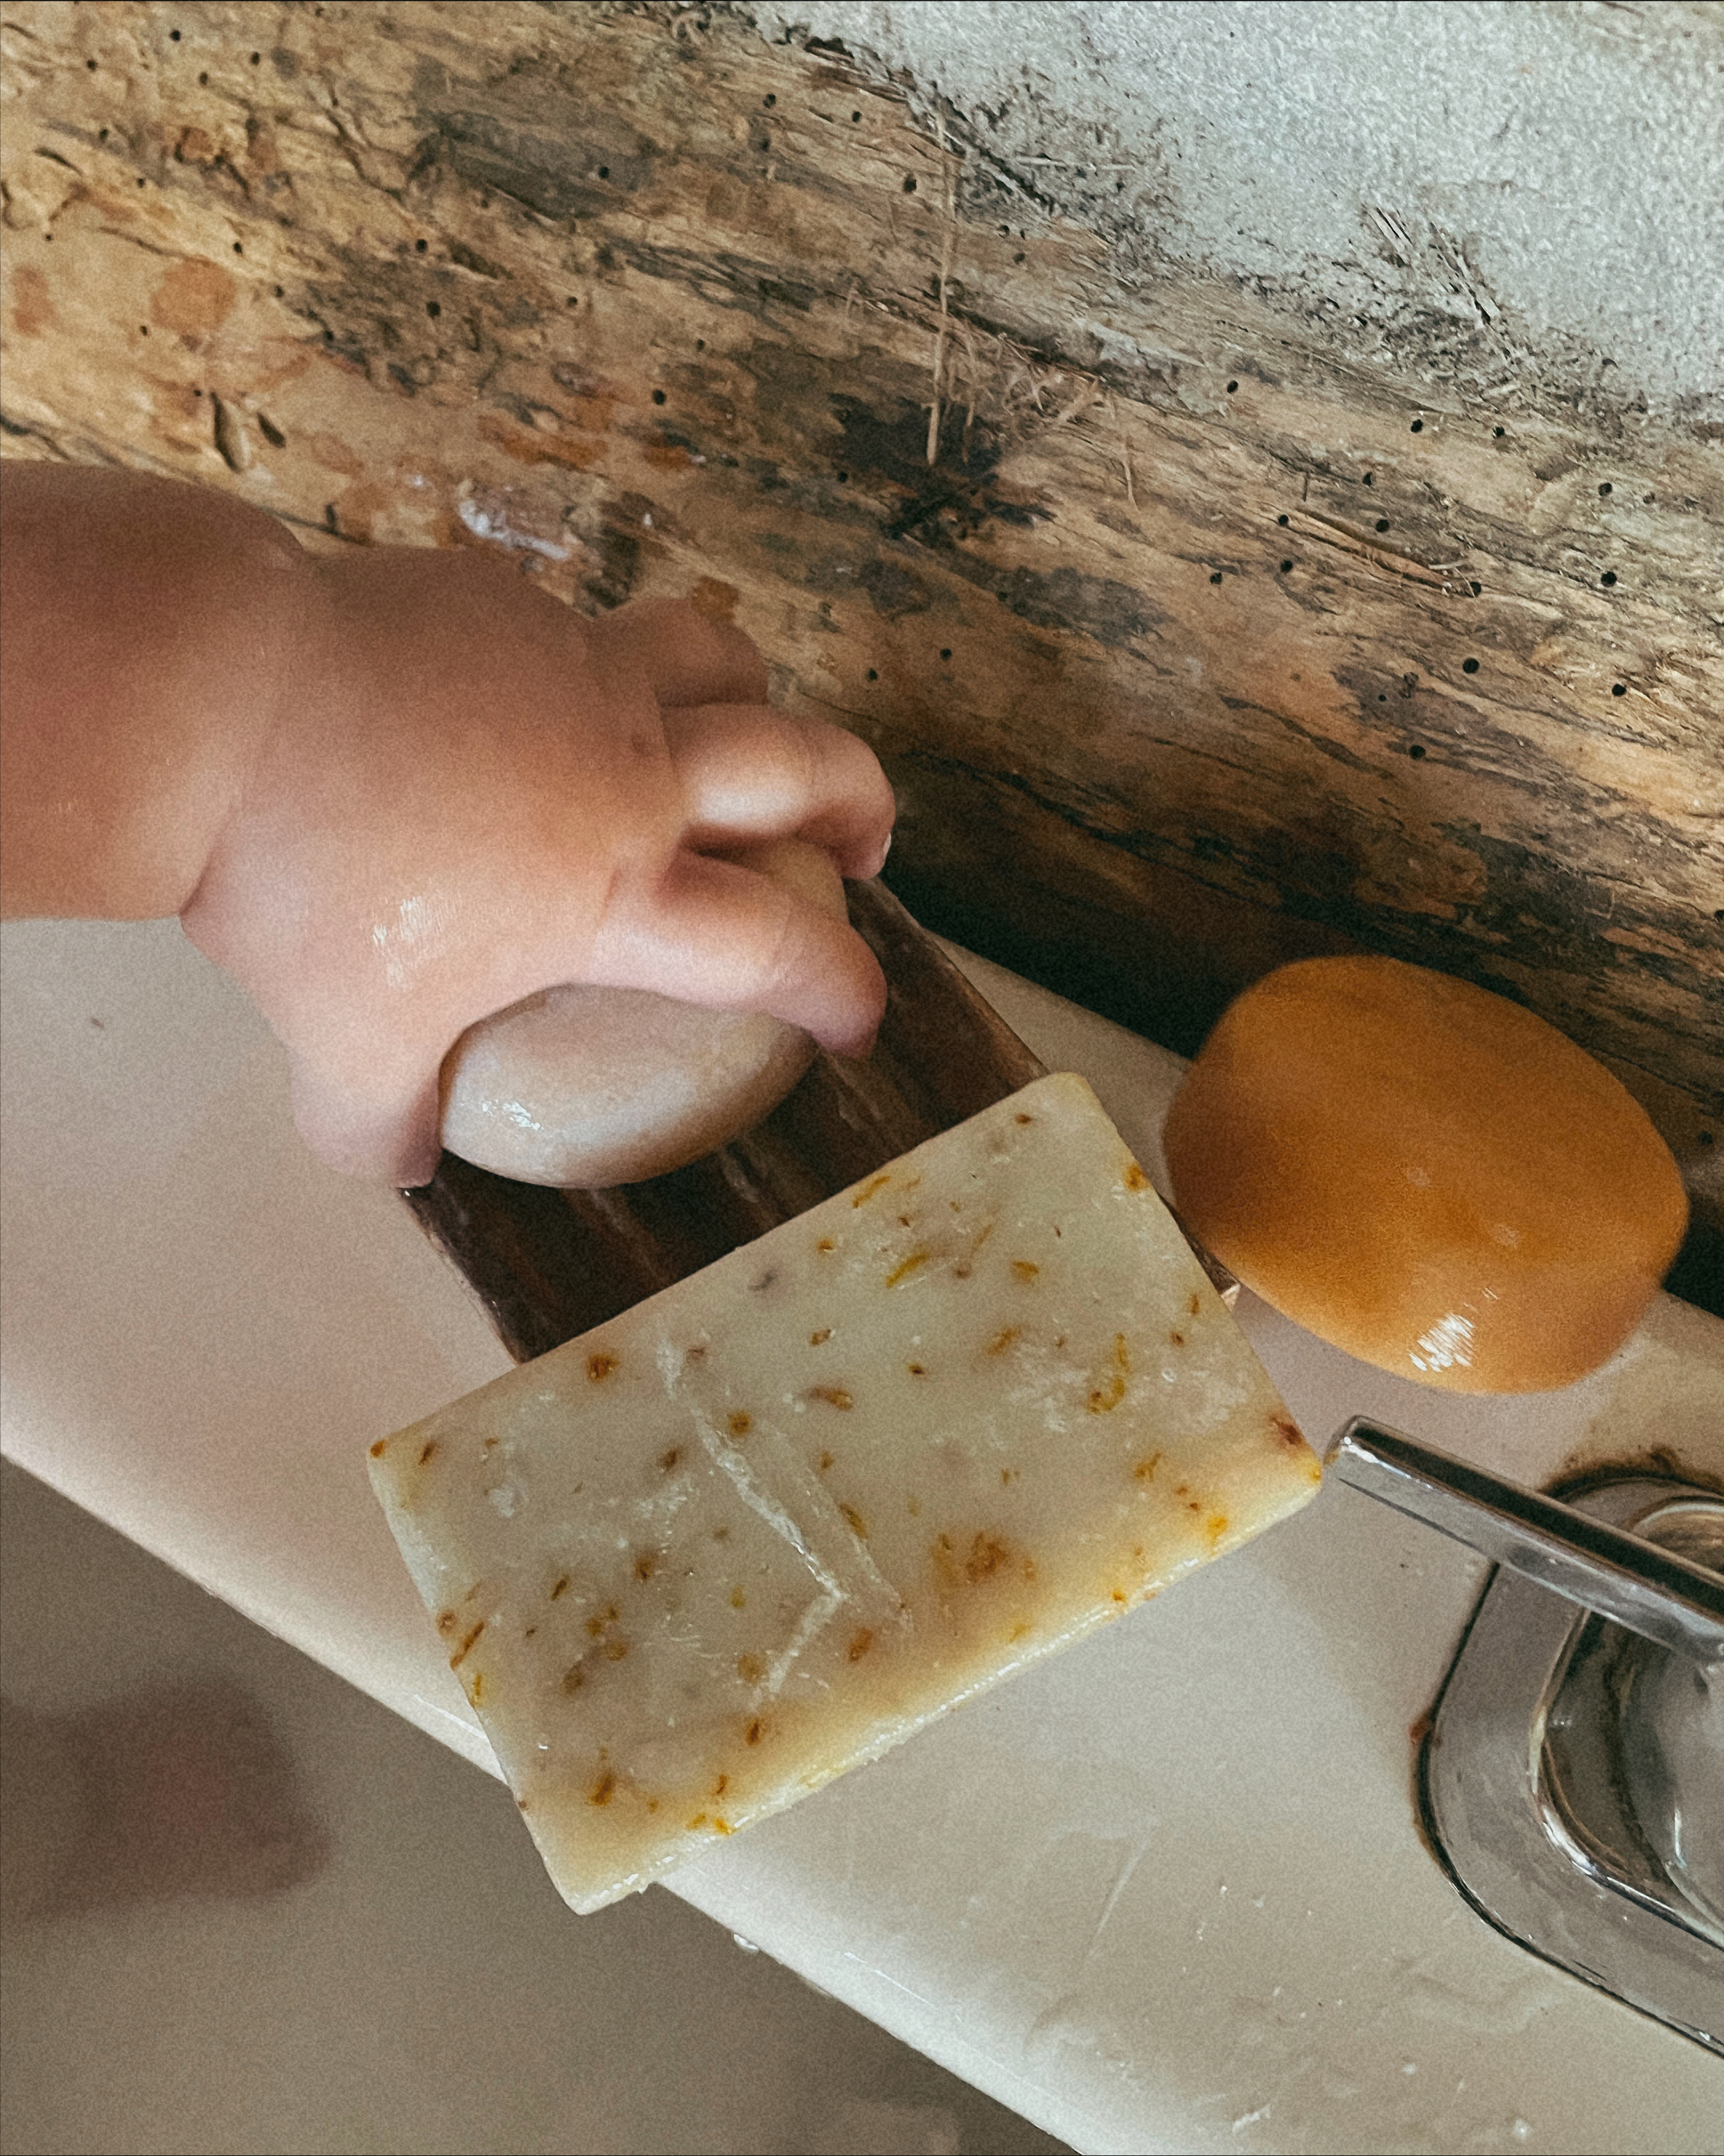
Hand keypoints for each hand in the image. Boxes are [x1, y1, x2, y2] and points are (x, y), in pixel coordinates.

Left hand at [181, 555, 893, 1184]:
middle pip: (806, 765)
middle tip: (856, 846)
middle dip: (858, 805)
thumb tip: (396, 1165)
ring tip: (739, 737)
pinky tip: (546, 698)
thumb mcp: (339, 1044)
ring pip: (720, 657)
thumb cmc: (296, 886)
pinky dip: (601, 665)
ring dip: (756, 702)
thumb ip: (378, 1120)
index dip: (841, 986)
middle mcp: (630, 770)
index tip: (855, 1020)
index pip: (775, 946)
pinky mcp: (507, 599)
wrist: (216, 707)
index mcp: (615, 890)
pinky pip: (588, 623)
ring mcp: (576, 668)